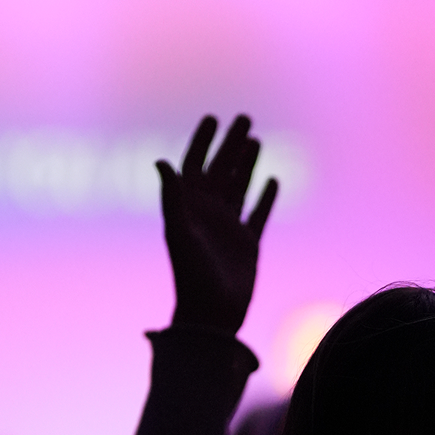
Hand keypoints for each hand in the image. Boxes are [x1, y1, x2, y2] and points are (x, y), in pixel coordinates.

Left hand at [158, 115, 277, 333]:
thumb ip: (172, 197)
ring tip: (257, 140)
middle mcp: (208, 214)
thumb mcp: (179, 233)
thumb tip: (162, 161)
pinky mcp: (248, 243)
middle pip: (221, 170)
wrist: (211, 314)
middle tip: (244, 119)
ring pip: (240, 187)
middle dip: (231, 145)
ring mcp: (229, 227)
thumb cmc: (191, 276)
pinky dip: (265, 197)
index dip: (202, 142)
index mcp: (189, 208)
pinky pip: (258, 213)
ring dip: (247, 164)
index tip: (213, 119)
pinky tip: (272, 180)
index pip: (194, 166)